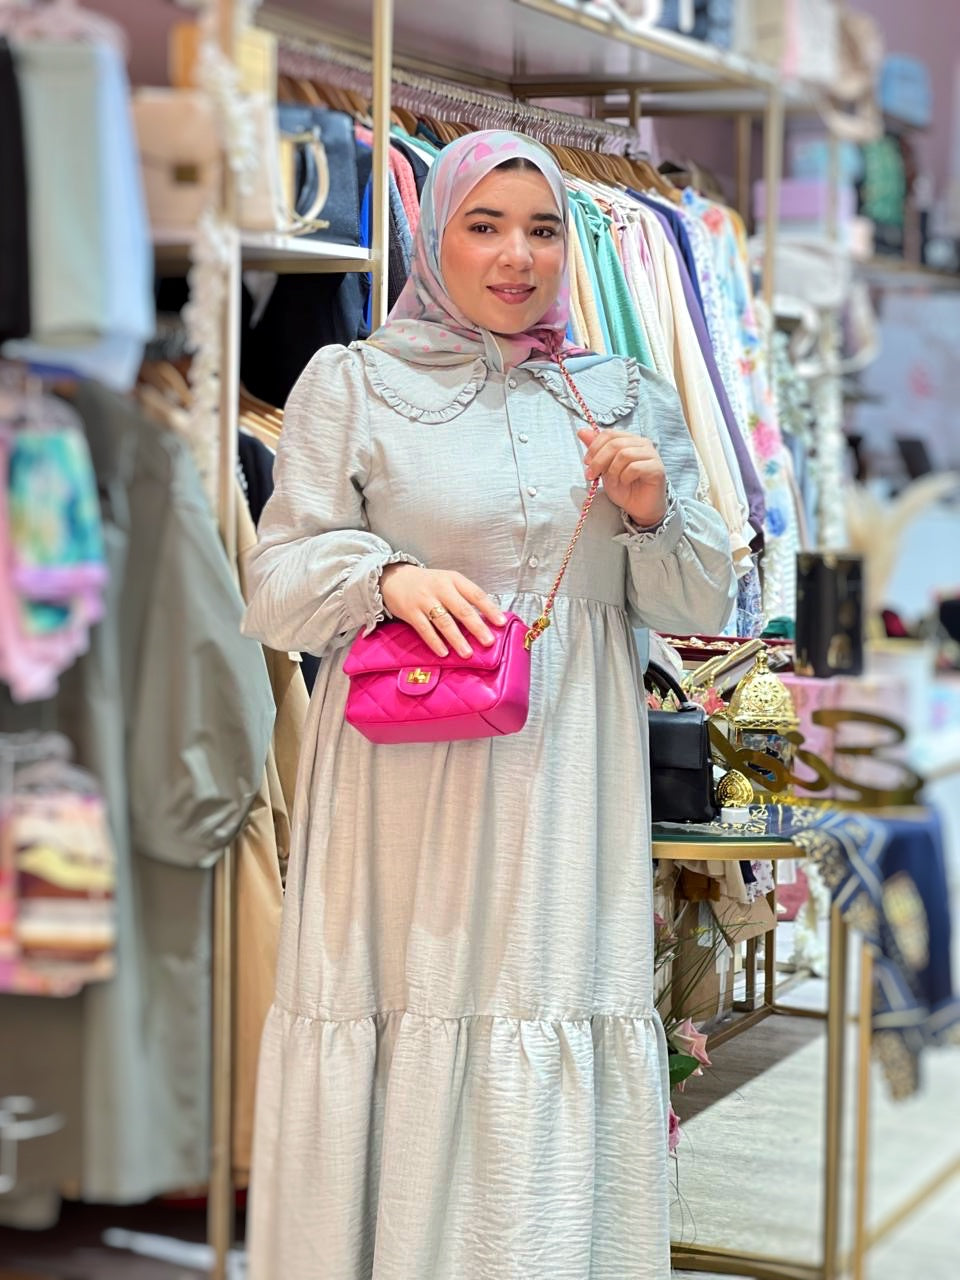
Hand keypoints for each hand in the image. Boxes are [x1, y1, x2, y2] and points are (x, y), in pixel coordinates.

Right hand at [380, 564, 506, 657]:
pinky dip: (435, 642)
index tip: (501, 622)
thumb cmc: (427, 584)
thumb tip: (486, 619)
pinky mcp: (410, 612)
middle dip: (477, 627)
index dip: (489, 609)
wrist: (394, 578)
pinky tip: (444, 653)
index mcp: (454, 579)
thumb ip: (464, 597)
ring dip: (457, 639)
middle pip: (462, 609)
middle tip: (488, 642)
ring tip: (467, 653)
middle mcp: (440, 588)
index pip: (476, 594)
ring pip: (444, 621)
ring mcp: (424, 600)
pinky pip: (425, 629)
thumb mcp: (447, 582)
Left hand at [577, 428, 667, 528]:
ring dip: (613, 471)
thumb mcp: (604, 468)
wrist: (639, 508)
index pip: (609, 434)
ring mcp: (652, 455)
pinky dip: (624, 477)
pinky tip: (625, 482)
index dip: (594, 447)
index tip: (587, 463)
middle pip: (615, 443)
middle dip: (599, 461)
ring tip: (613, 482)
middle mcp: (643, 443)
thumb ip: (596, 450)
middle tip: (592, 475)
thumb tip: (581, 431)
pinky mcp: (657, 468)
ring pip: (625, 454)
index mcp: (630, 440)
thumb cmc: (624, 488)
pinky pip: (635, 467)